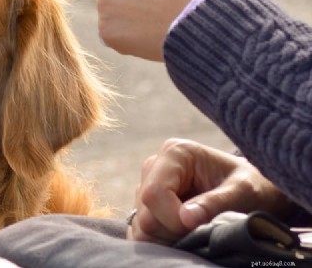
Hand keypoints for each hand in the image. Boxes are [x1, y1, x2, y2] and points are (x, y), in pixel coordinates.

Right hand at [127, 138, 293, 244]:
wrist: (254, 191)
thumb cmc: (252, 187)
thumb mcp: (243, 192)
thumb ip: (215, 203)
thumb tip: (186, 218)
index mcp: (175, 153)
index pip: (154, 193)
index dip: (172, 218)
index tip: (198, 227)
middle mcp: (155, 167)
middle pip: (145, 212)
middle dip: (172, 230)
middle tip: (202, 230)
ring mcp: (147, 186)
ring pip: (141, 225)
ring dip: (167, 237)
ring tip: (196, 231)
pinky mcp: (146, 206)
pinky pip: (140, 232)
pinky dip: (161, 241)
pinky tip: (184, 235)